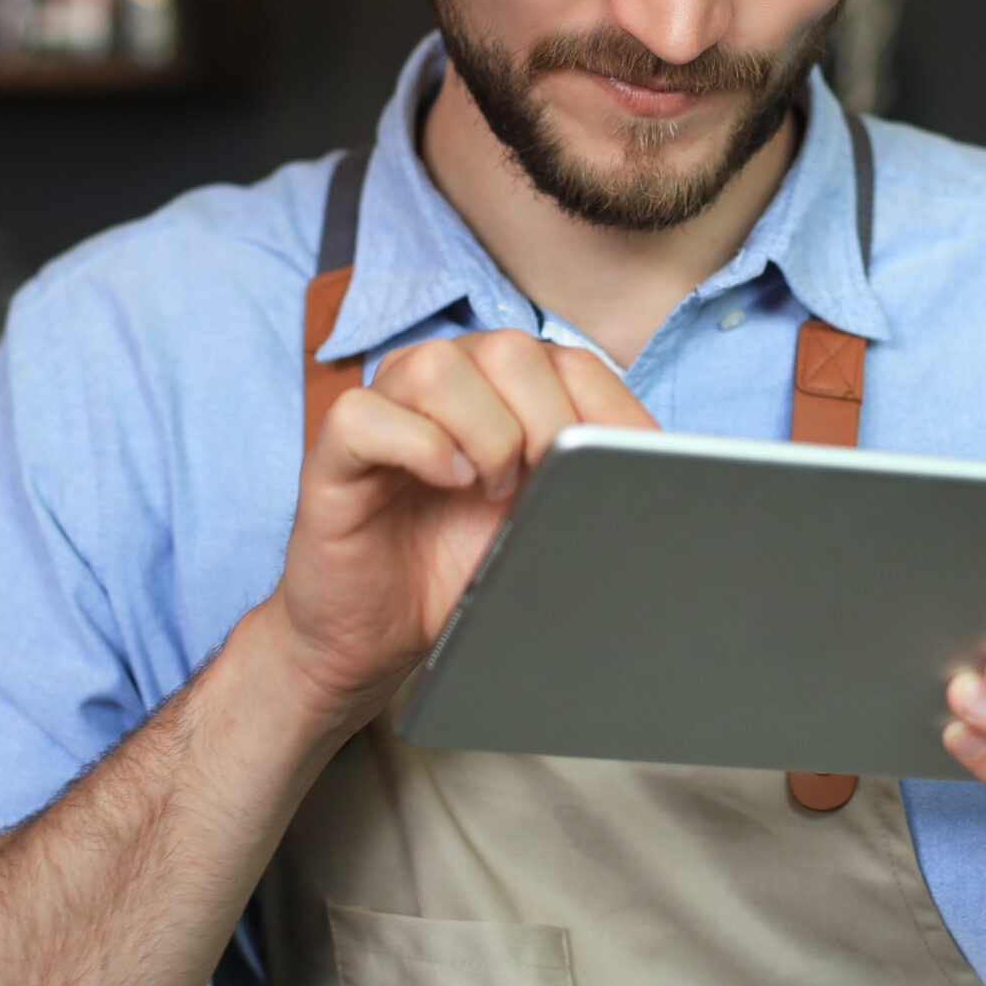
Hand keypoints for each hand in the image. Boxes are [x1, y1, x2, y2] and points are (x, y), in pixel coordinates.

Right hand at [269, 330, 654, 727]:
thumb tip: (651, 475)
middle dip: (547, 420)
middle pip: (507, 349)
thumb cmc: (459, 571)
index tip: (631, 464)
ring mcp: (384, 408)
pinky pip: (367, 414)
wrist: (376, 636)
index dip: (610, 408)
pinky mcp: (334, 450)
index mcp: (502, 389)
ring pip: (437, 366)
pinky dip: (418, 446)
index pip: (571, 361)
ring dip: (484, 431)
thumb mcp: (542, 523)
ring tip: (489, 488)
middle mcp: (444, 382)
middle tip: (545, 482)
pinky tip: (446, 483)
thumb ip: (583, 485)